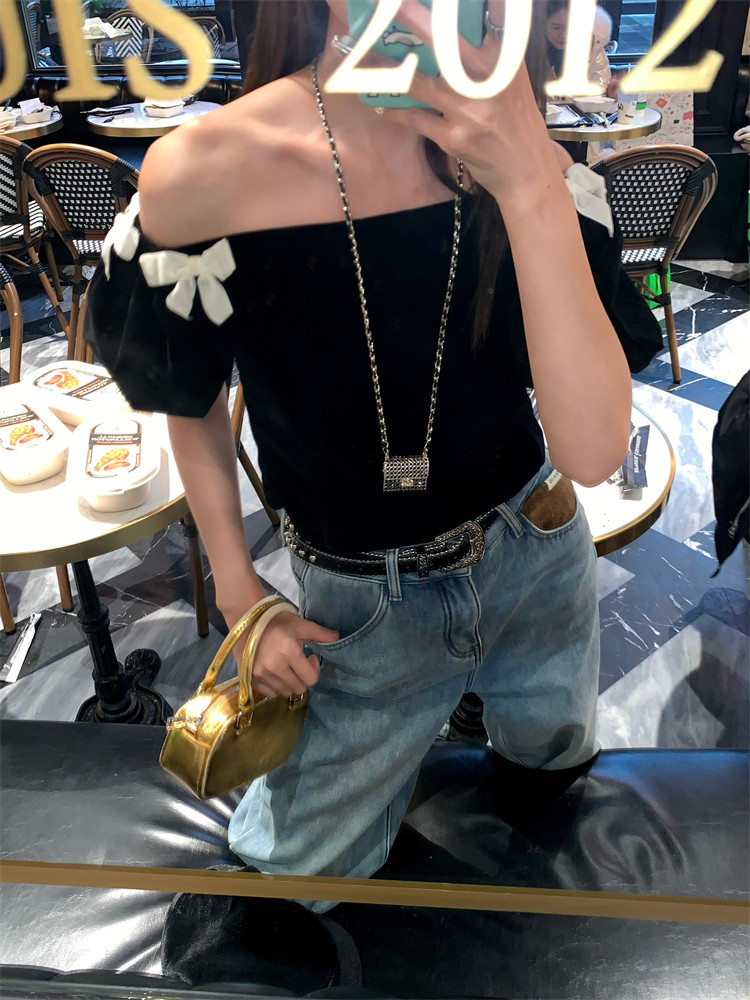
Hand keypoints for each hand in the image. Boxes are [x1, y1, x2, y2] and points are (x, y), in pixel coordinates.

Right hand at [223, 603, 338, 699]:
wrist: (246, 620)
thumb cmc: (276, 620)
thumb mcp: (300, 623)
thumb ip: (320, 633)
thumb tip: (337, 638)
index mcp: (289, 651)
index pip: (311, 679)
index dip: (314, 670)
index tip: (310, 658)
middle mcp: (274, 666)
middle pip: (299, 688)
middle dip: (302, 678)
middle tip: (298, 664)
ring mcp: (261, 674)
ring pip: (285, 692)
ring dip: (289, 682)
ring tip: (286, 667)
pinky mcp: (250, 679)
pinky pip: (270, 693)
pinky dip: (275, 686)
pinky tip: (274, 672)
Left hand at [375, 0, 562, 205]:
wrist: (526, 169)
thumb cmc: (515, 119)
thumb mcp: (512, 78)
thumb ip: (489, 51)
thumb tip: (453, 29)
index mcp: (504, 59)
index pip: (494, 16)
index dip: (466, 4)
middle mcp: (489, 80)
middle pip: (445, 41)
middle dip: (413, 17)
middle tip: (387, 2)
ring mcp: (470, 110)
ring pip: (421, 82)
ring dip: (388, 69)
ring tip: (364, 55)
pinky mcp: (455, 137)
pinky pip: (417, 119)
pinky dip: (397, 111)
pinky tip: (382, 105)